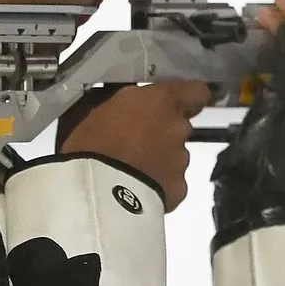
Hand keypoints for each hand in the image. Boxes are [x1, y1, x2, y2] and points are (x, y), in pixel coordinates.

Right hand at [58, 80, 210, 210]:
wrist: (96, 194)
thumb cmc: (89, 144)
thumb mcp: (94, 107)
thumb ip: (119, 100)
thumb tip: (121, 100)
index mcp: (160, 101)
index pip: (195, 91)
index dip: (189, 97)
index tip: (180, 101)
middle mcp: (177, 128)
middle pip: (179, 126)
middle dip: (162, 132)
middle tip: (134, 142)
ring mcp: (181, 160)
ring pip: (175, 156)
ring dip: (159, 159)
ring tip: (131, 170)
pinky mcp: (179, 189)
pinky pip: (171, 183)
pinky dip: (159, 185)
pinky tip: (137, 189)